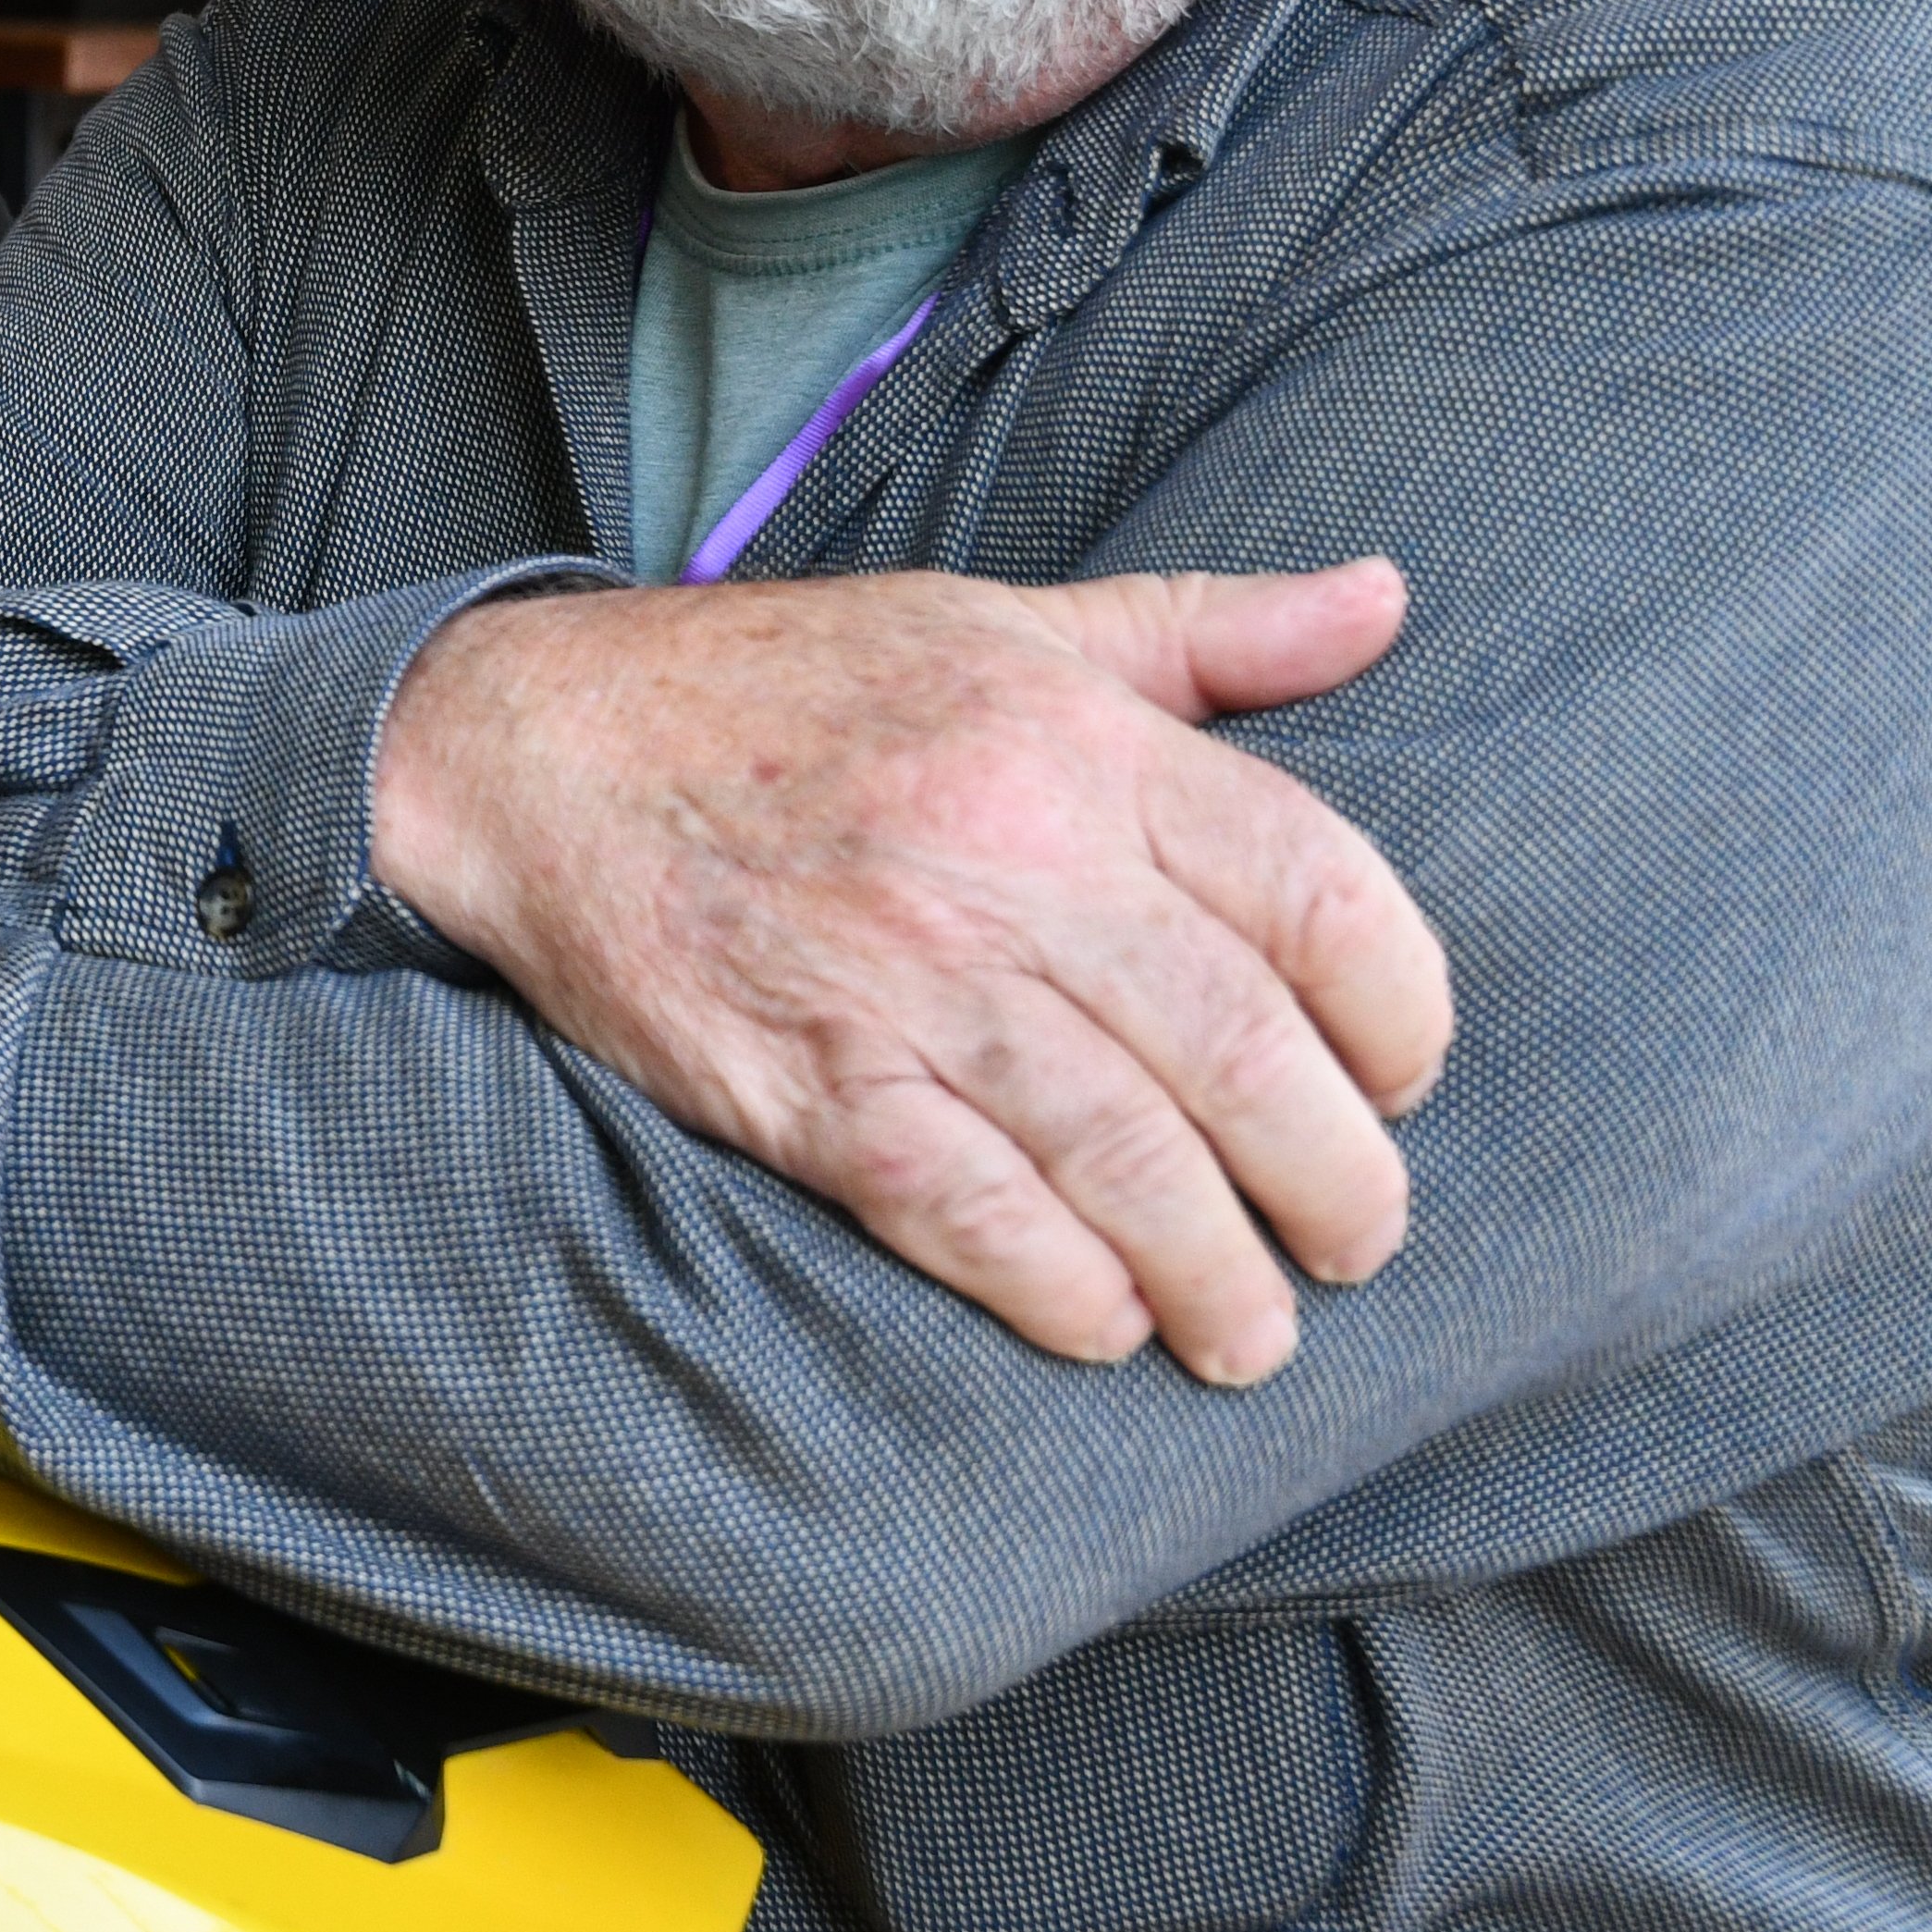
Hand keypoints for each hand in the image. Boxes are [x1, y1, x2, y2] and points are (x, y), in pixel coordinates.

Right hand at [372, 561, 1448, 1387]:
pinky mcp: (806, 1082)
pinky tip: (1103, 1321)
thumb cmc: (784, 688)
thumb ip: (1204, 631)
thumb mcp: (1001, 622)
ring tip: (1251, 1331)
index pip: (1323, 895)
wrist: (532, 746)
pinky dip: (1063, 1290)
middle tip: (1355, 1241)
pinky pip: (977, 1215)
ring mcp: (906, 977)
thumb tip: (1388, 600)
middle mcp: (1009, 854)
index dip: (1400, 1016)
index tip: (1397, 1080)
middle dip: (1337, 1185)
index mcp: (1077, 737)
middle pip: (1249, 1057)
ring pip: (1131, 1162)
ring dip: (1219, 1276)